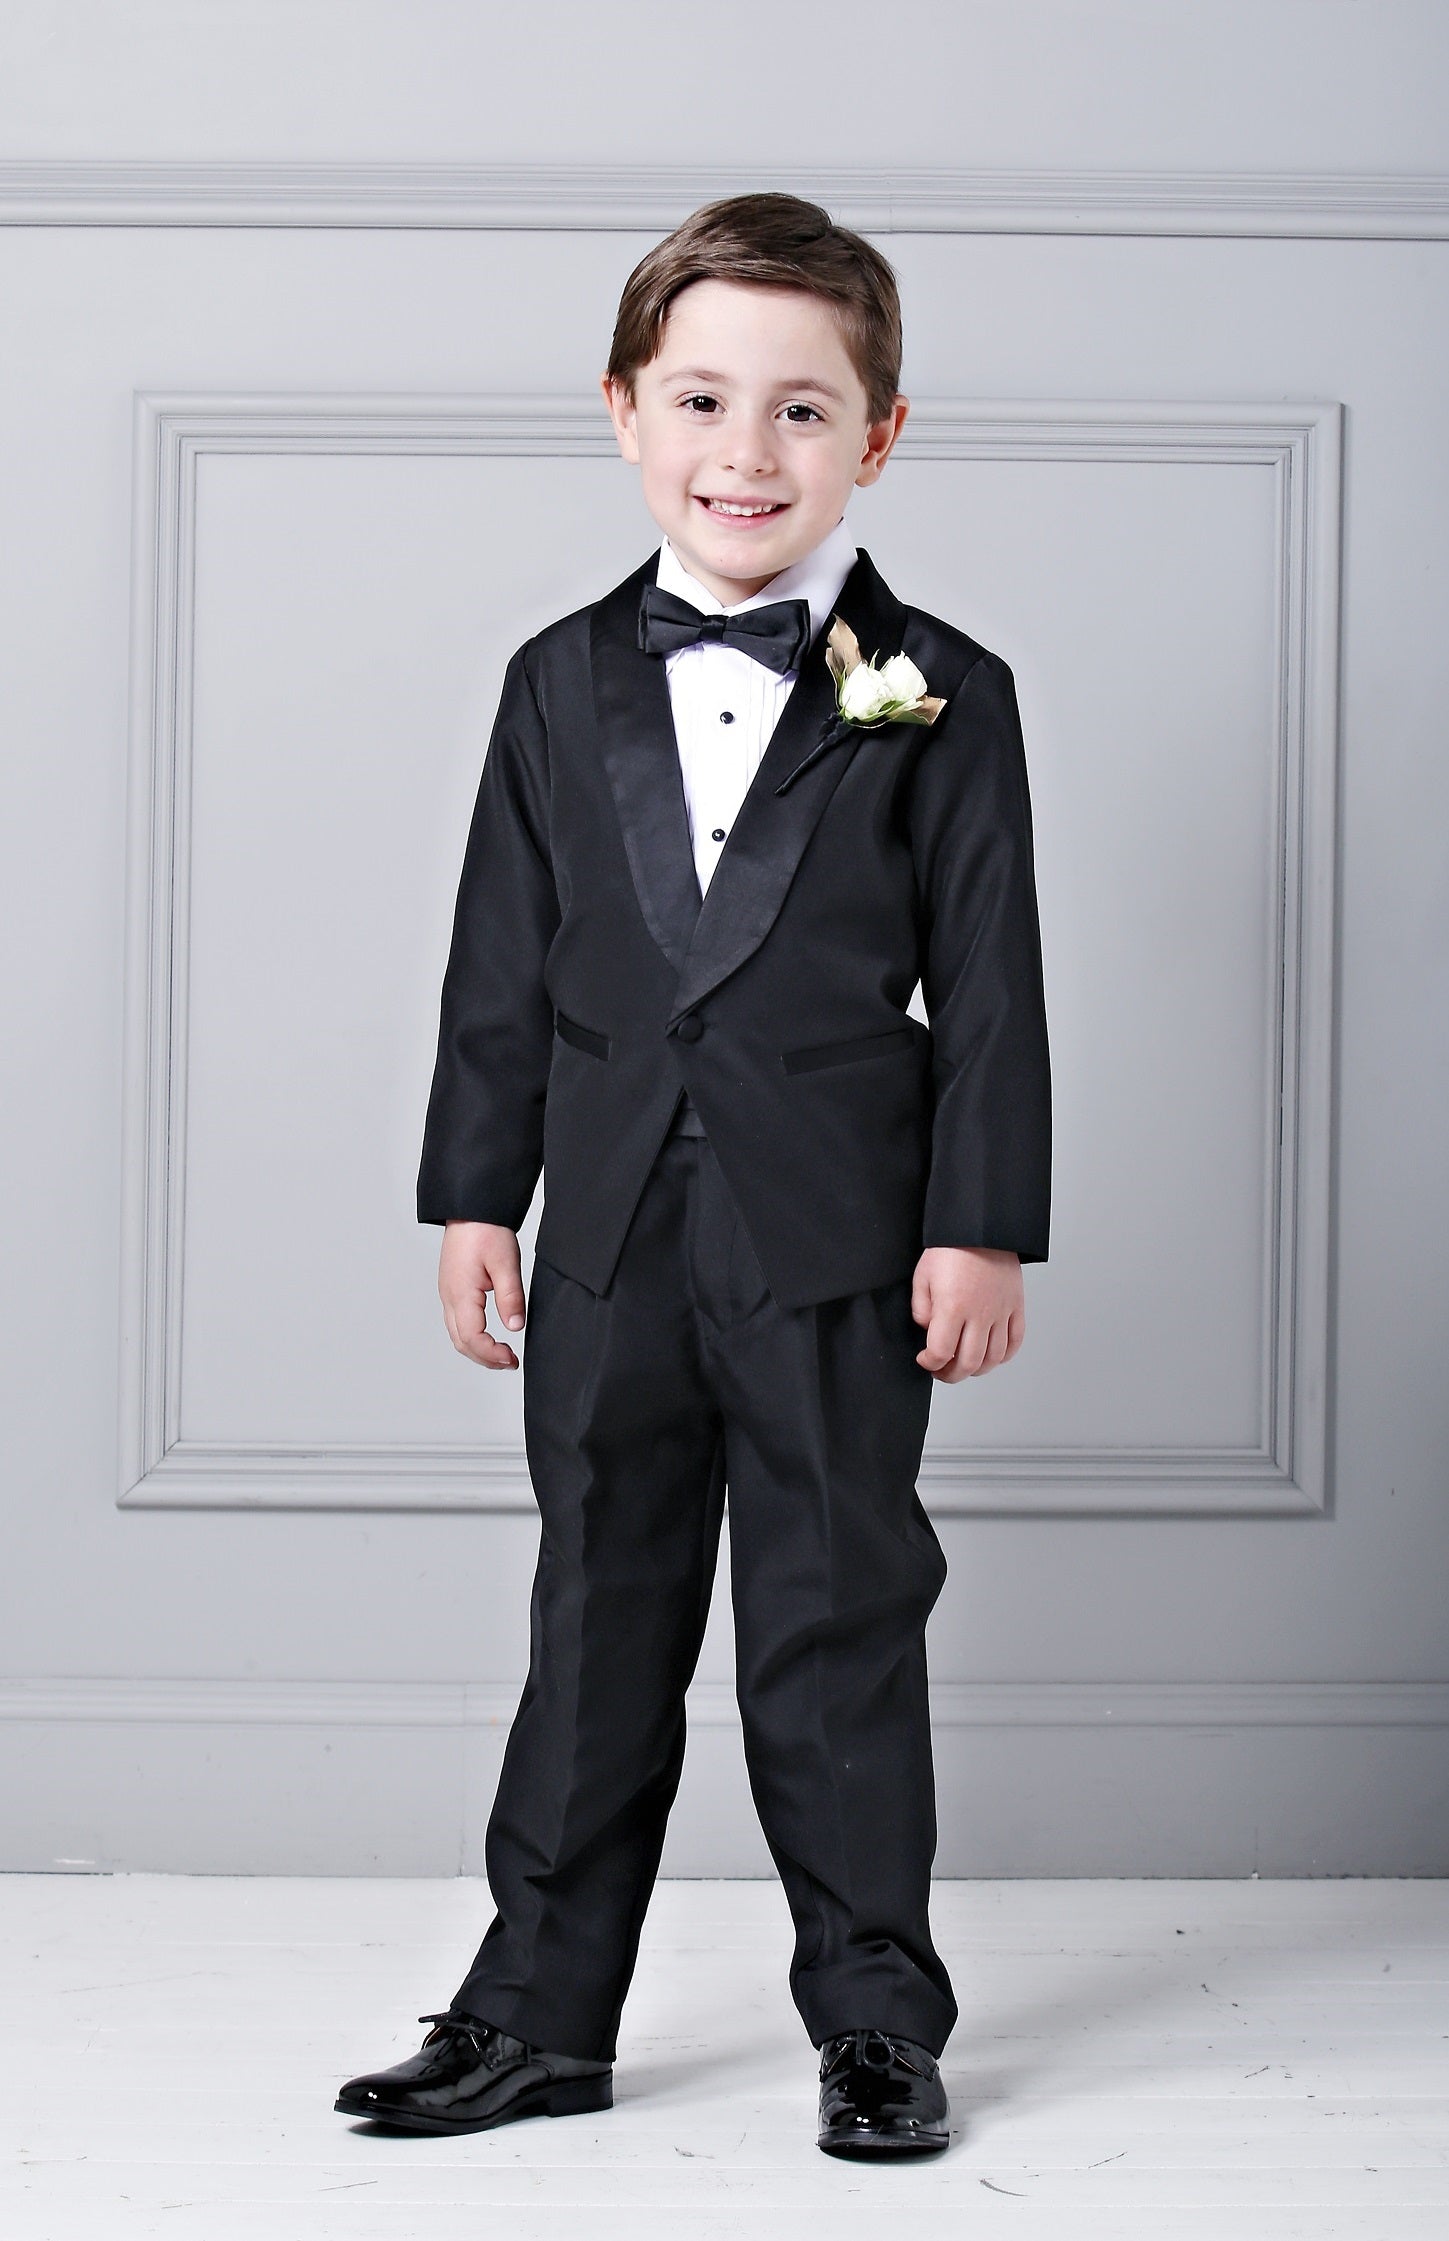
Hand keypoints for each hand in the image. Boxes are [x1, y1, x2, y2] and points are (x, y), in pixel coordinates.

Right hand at [439, 1221, 526, 1369]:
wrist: (470, 1208)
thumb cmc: (486, 1229)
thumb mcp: (506, 1263)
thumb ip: (510, 1297)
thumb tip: (515, 1327)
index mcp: (461, 1293)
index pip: (472, 1338)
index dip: (492, 1354)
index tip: (512, 1359)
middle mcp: (449, 1297)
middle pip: (461, 1342)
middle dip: (485, 1358)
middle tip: (510, 1363)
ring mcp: (447, 1293)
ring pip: (457, 1335)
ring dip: (478, 1350)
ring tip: (502, 1355)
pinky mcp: (451, 1289)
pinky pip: (456, 1322)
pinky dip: (471, 1337)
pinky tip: (488, 1337)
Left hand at [911, 1246, 1023, 1381]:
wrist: (981, 1226)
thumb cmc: (951, 1247)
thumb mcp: (922, 1276)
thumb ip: (921, 1309)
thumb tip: (928, 1330)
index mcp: (953, 1306)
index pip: (941, 1352)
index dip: (930, 1363)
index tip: (924, 1360)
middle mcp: (980, 1314)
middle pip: (969, 1363)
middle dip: (951, 1374)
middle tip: (942, 1371)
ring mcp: (1001, 1312)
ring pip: (993, 1358)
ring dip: (976, 1370)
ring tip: (963, 1365)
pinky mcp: (1016, 1306)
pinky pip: (1015, 1342)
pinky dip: (1003, 1356)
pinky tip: (990, 1356)